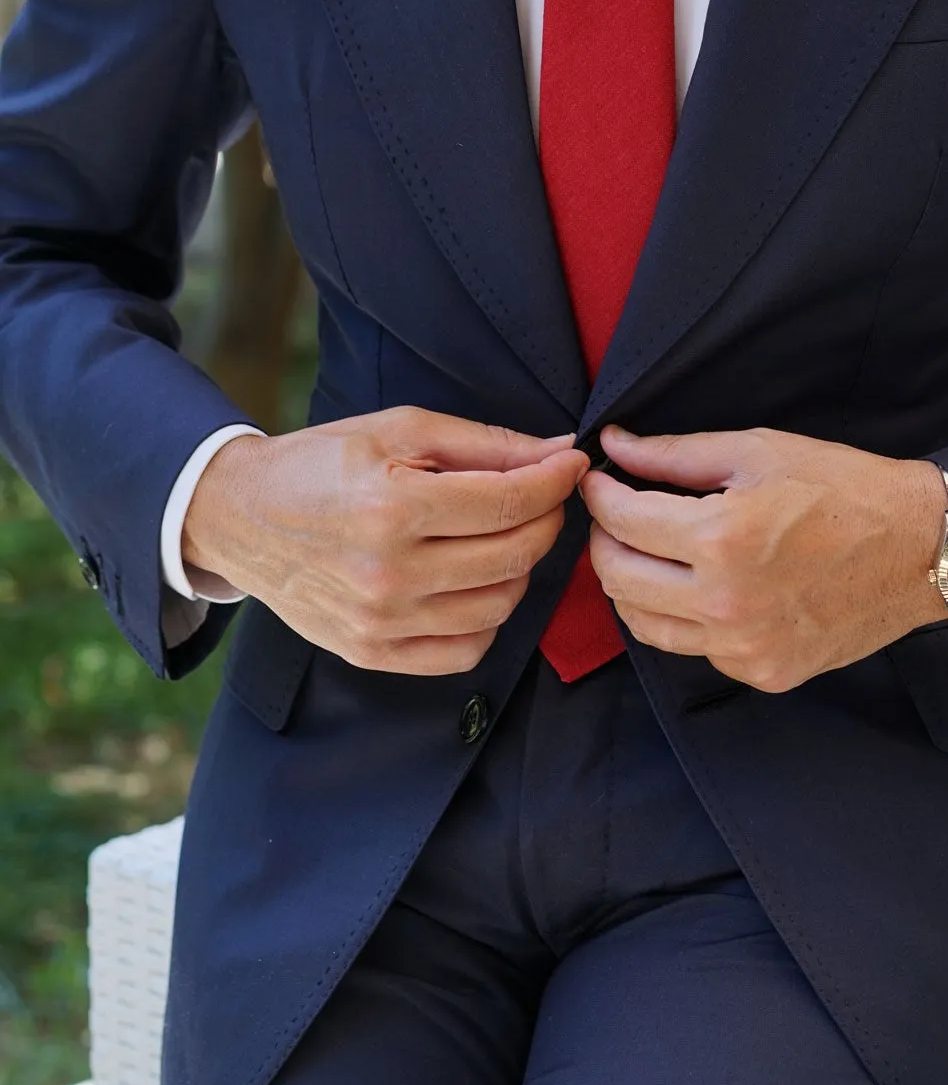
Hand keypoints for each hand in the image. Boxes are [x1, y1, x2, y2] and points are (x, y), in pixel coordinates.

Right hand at [181, 408, 588, 674]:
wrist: (239, 518)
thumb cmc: (320, 464)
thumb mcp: (397, 431)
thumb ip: (483, 443)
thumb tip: (557, 453)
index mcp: (393, 507)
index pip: (510, 502)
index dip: (554, 481)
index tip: (570, 464)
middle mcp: (389, 573)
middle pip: (514, 555)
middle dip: (546, 520)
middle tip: (542, 497)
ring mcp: (381, 622)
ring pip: (500, 605)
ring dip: (519, 568)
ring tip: (503, 536)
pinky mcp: (373, 653)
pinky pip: (466, 651)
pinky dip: (487, 618)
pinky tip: (474, 583)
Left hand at [582, 424, 947, 692]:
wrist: (919, 550)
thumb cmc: (845, 489)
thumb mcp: (759, 452)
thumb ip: (676, 454)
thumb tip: (616, 445)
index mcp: (720, 539)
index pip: (620, 521)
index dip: (599, 494)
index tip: (600, 479)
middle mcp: (724, 603)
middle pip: (617, 579)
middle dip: (604, 540)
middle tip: (617, 515)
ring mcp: (742, 647)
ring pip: (644, 624)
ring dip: (632, 584)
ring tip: (648, 552)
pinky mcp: (762, 672)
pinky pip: (694, 648)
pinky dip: (682, 617)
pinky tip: (701, 587)